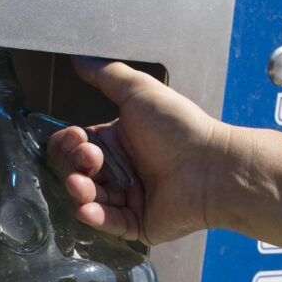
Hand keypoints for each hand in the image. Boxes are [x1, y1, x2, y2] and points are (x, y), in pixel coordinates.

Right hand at [47, 57, 218, 244]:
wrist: (211, 167)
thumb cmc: (180, 128)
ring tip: (80, 184)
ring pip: (91, 199)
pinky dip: (95, 217)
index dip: (69, 144)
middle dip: (75, 165)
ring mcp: (130, 199)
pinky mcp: (138, 224)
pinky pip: (109, 224)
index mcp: (119, 142)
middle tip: (90, 158)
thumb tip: (78, 57)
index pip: (78, 146)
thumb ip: (106, 75)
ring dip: (80, 191)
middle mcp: (122, 171)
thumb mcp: (139, 92)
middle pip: (79, 172)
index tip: (77, 138)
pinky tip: (86, 208)